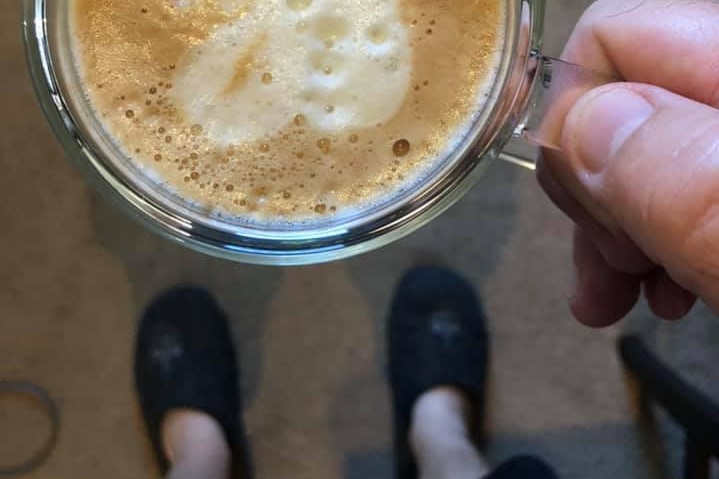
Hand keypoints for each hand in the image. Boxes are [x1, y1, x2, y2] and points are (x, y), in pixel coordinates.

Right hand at [539, 0, 718, 326]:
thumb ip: (685, 177)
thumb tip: (582, 127)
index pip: (616, 42)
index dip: (574, 126)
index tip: (584, 213)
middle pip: (626, 99)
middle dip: (594, 190)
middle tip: (605, 267)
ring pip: (645, 147)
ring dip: (616, 225)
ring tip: (618, 294)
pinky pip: (680, 178)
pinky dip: (656, 234)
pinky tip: (658, 286)